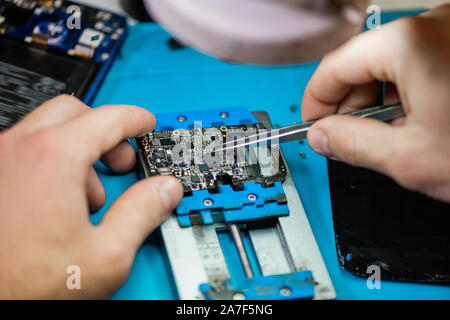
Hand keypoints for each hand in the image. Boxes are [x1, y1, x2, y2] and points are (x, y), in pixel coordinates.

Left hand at [0, 95, 182, 298]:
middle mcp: (17, 150)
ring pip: (46, 133)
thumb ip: (142, 213)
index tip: (144, 124)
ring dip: (76, 151)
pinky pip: (24, 154)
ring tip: (89, 196)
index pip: (107, 119)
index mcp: (53, 158)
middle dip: (104, 132)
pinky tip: (58, 204)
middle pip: (73, 114)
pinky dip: (50, 164)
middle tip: (121, 160)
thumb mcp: (105, 254)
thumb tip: (164, 191)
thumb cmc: (22, 285)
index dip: (135, 120)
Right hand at [302, 5, 449, 202]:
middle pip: (363, 59)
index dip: (315, 99)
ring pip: (391, 60)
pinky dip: (405, 89)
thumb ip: (350, 143)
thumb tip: (321, 135)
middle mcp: (435, 23)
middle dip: (346, 101)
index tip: (311, 122)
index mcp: (409, 43)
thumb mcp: (408, 157)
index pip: (335, 66)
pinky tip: (413, 118)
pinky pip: (420, 60)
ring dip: (376, 97)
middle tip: (341, 135)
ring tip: (381, 133)